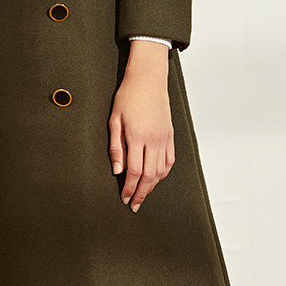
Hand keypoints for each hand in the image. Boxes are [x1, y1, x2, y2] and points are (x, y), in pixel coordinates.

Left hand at [108, 45, 174, 211]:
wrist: (148, 80)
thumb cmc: (128, 97)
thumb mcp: (114, 120)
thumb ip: (116, 147)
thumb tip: (117, 170)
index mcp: (137, 136)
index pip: (135, 171)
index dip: (129, 188)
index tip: (124, 198)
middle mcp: (154, 139)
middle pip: (149, 176)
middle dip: (141, 193)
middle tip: (133, 204)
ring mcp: (165, 138)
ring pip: (161, 171)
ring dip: (152, 186)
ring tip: (142, 194)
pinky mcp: (171, 135)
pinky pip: (169, 160)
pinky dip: (163, 173)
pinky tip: (156, 179)